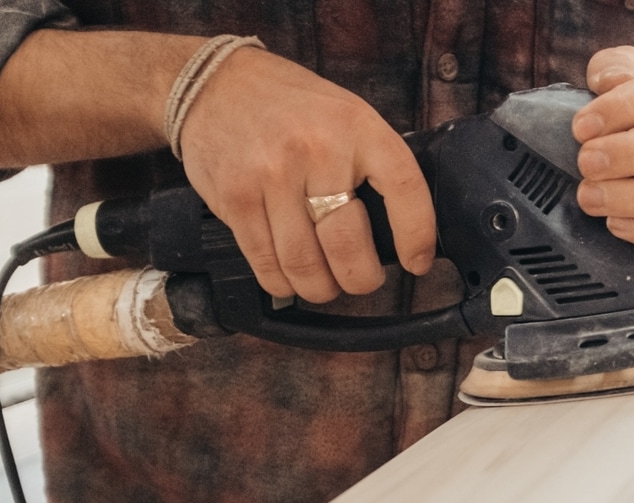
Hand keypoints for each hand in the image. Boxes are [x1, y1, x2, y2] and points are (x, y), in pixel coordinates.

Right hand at [178, 46, 435, 302]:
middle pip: (347, 243)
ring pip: (304, 262)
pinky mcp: (235, 198)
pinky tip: (290, 279)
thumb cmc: (291, 104)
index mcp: (358, 128)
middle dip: (360, 278)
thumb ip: (370, 162)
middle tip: (362, 281)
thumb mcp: (347, 114)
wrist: (216, 82)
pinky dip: (281, 281)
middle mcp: (317, 151)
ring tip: (326, 285)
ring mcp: (272, 176)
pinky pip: (264, 260)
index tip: (417, 262)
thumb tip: (396, 230)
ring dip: (319, 288)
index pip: (404, 189)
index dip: (416, 236)